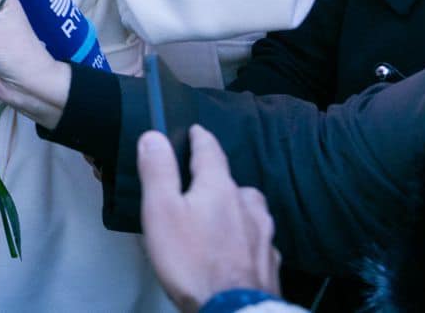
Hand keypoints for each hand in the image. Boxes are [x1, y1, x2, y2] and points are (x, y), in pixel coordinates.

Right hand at [139, 126, 281, 312]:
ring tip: (223, 218)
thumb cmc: (192, 260)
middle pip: (235, 183)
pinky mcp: (269, 264)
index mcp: (219, 188)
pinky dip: (248, 240)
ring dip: (238, 209)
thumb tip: (154, 135)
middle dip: (220, 180)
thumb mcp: (161, 211)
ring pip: (252, 212)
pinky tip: (238, 251)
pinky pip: (259, 242)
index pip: (210, 151)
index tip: (195, 131)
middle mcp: (247, 206)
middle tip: (203, 185)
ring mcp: (263, 236)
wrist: (232, 310)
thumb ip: (158, 171)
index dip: (200, 138)